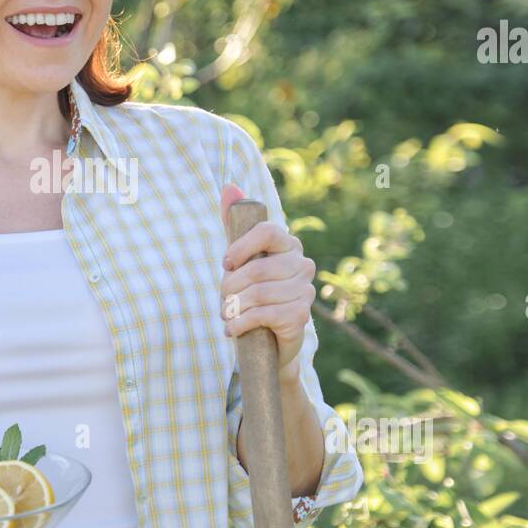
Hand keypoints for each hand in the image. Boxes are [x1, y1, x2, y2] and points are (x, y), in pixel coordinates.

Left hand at [218, 182, 316, 374]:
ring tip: (227, 315)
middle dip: (230, 287)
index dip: (242, 246)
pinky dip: (241, 323)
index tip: (225, 263)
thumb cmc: (251, 293)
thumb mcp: (239, 259)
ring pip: (258, 293)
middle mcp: (303, 264)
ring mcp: (305, 290)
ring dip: (233, 307)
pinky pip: (264, 314)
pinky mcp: (301, 316)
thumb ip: (234, 223)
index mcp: (288, 244)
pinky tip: (233, 329)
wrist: (269, 340)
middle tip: (222, 300)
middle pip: (257, 268)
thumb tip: (229, 187)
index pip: (268, 231)